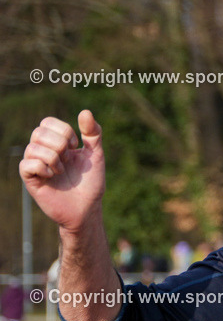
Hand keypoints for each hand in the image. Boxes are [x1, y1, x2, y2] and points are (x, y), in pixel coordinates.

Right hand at [20, 110, 106, 233]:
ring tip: (62, 171)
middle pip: (39, 132)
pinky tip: (52, 176)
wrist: (88, 208)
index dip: (63, 130)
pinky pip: (27, 164)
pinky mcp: (30, 180)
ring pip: (33, 147)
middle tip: (68, 160)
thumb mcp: (96, 155)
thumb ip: (93, 133)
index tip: (75, 146)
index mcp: (56, 143)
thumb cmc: (91, 183)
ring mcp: (35, 165)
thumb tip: (85, 111)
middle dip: (59, 144)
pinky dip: (43, 168)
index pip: (47, 122)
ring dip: (54, 158)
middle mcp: (43, 152)